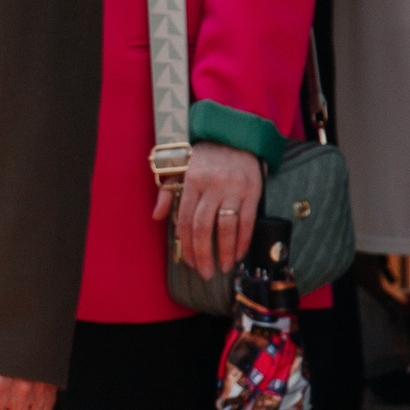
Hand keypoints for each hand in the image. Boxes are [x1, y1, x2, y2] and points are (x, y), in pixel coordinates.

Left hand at [151, 140, 264, 278]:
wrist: (234, 136)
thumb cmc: (203, 156)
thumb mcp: (179, 167)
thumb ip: (166, 191)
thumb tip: (156, 216)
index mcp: (191, 180)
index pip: (185, 219)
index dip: (186, 244)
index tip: (189, 261)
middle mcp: (212, 185)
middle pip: (203, 227)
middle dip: (203, 253)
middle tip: (205, 272)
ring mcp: (233, 189)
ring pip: (226, 227)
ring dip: (224, 251)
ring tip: (222, 267)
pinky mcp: (252, 191)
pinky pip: (247, 221)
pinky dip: (243, 241)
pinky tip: (238, 254)